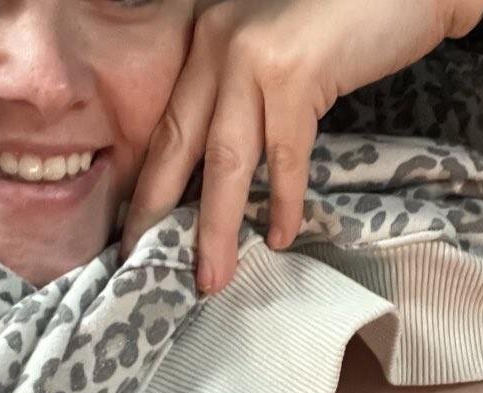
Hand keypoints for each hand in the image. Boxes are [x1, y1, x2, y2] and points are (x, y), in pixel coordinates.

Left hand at [118, 0, 482, 294]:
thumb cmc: (346, 17)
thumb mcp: (275, 51)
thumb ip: (245, 92)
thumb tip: (231, 167)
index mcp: (206, 38)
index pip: (169, 122)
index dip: (150, 180)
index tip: (137, 227)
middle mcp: (218, 42)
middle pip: (180, 145)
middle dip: (160, 211)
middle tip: (142, 259)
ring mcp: (254, 56)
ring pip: (226, 160)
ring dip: (217, 227)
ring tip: (212, 276)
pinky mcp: (297, 73)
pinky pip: (285, 156)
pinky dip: (283, 202)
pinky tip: (279, 237)